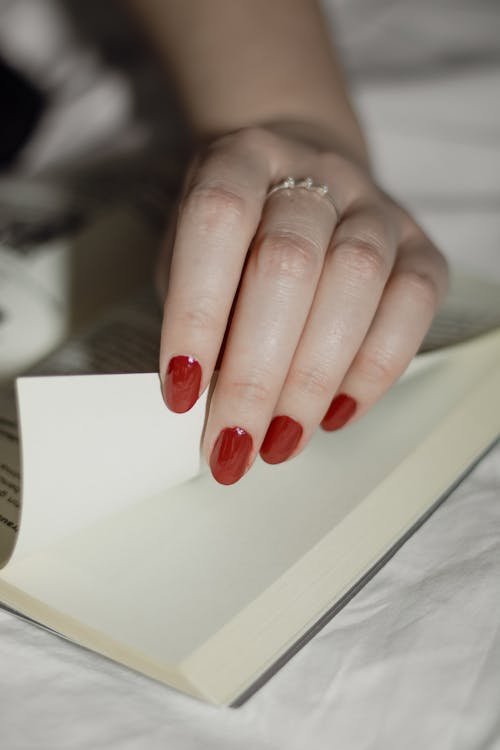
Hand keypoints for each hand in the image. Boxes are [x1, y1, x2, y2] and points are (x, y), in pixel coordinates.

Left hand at [157, 125, 448, 483]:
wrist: (302, 176)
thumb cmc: (235, 234)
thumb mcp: (191, 255)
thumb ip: (199, 312)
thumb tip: (209, 399)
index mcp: (240, 160)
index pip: (216, 222)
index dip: (197, 312)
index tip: (182, 393)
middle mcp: (313, 172)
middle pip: (289, 263)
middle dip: (257, 372)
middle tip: (233, 443)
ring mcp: (373, 204)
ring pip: (355, 281)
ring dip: (313, 379)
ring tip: (280, 441)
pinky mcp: (418, 244)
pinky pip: (412, 304)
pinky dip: (375, 369)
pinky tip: (335, 412)